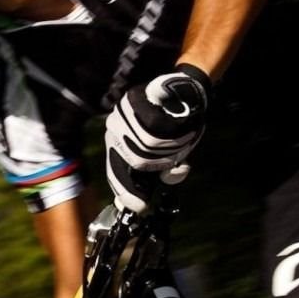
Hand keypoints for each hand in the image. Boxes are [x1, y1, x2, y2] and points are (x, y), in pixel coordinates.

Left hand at [104, 64, 212, 214]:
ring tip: (177, 137)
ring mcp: (123, 116)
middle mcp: (114, 128)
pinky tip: (176, 128)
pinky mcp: (136, 104)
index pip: (115, 172)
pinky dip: (170, 136)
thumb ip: (167, 169)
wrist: (183, 91)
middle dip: (159, 165)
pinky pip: (155, 133)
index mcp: (117, 142)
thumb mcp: (170, 153)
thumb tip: (169, 177)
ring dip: (168, 150)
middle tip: (173, 158)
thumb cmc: (174, 125)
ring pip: (146, 149)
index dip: (126, 191)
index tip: (139, 206)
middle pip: (136, 162)